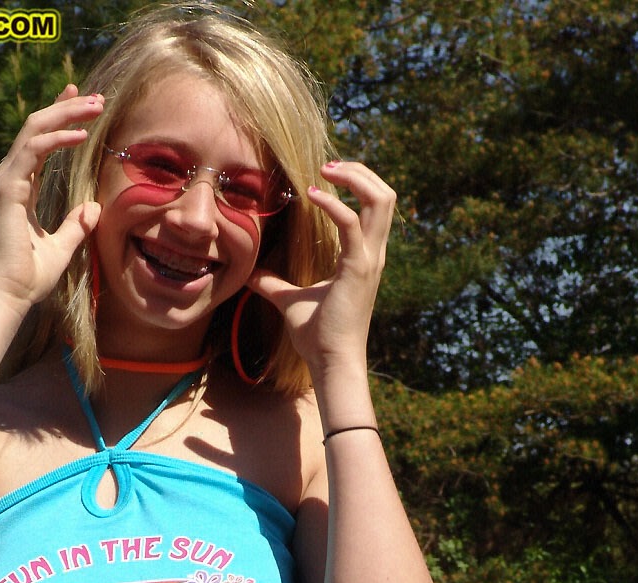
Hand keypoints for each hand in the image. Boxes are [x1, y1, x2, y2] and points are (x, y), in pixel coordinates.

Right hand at [0, 85, 104, 310]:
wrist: (8, 294)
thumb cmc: (29, 277)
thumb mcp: (62, 246)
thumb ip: (76, 225)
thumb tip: (94, 208)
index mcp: (19, 187)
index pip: (39, 141)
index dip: (60, 117)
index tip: (82, 101)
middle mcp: (9, 177)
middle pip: (37, 127)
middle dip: (66, 108)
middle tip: (96, 98)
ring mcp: (5, 180)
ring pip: (34, 130)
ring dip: (65, 114)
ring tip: (94, 107)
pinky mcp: (7, 188)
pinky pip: (33, 151)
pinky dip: (57, 139)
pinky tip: (80, 135)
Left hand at [246, 161, 395, 375]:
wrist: (331, 361)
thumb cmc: (317, 336)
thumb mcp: (291, 301)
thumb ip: (274, 284)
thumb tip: (252, 275)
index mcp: (363, 257)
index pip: (375, 206)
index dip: (357, 183)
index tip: (325, 177)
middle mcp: (372, 255)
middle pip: (385, 195)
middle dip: (360, 172)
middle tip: (328, 165)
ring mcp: (369, 261)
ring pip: (381, 201)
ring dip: (356, 178)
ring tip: (326, 171)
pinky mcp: (358, 269)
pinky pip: (351, 224)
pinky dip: (333, 205)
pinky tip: (311, 196)